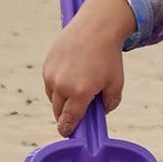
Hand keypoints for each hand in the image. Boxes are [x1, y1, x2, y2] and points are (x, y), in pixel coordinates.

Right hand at [41, 0, 134, 135]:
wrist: (96, 27)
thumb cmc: (109, 57)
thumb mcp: (116, 84)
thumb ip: (109, 104)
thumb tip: (99, 114)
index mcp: (80, 93)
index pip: (68, 120)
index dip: (67, 130)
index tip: (67, 134)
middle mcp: (62, 85)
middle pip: (58, 112)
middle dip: (66, 115)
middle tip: (78, 112)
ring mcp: (52, 74)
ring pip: (52, 98)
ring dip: (61, 100)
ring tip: (77, 88)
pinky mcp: (47, 65)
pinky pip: (49, 84)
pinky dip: (57, 86)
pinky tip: (71, 76)